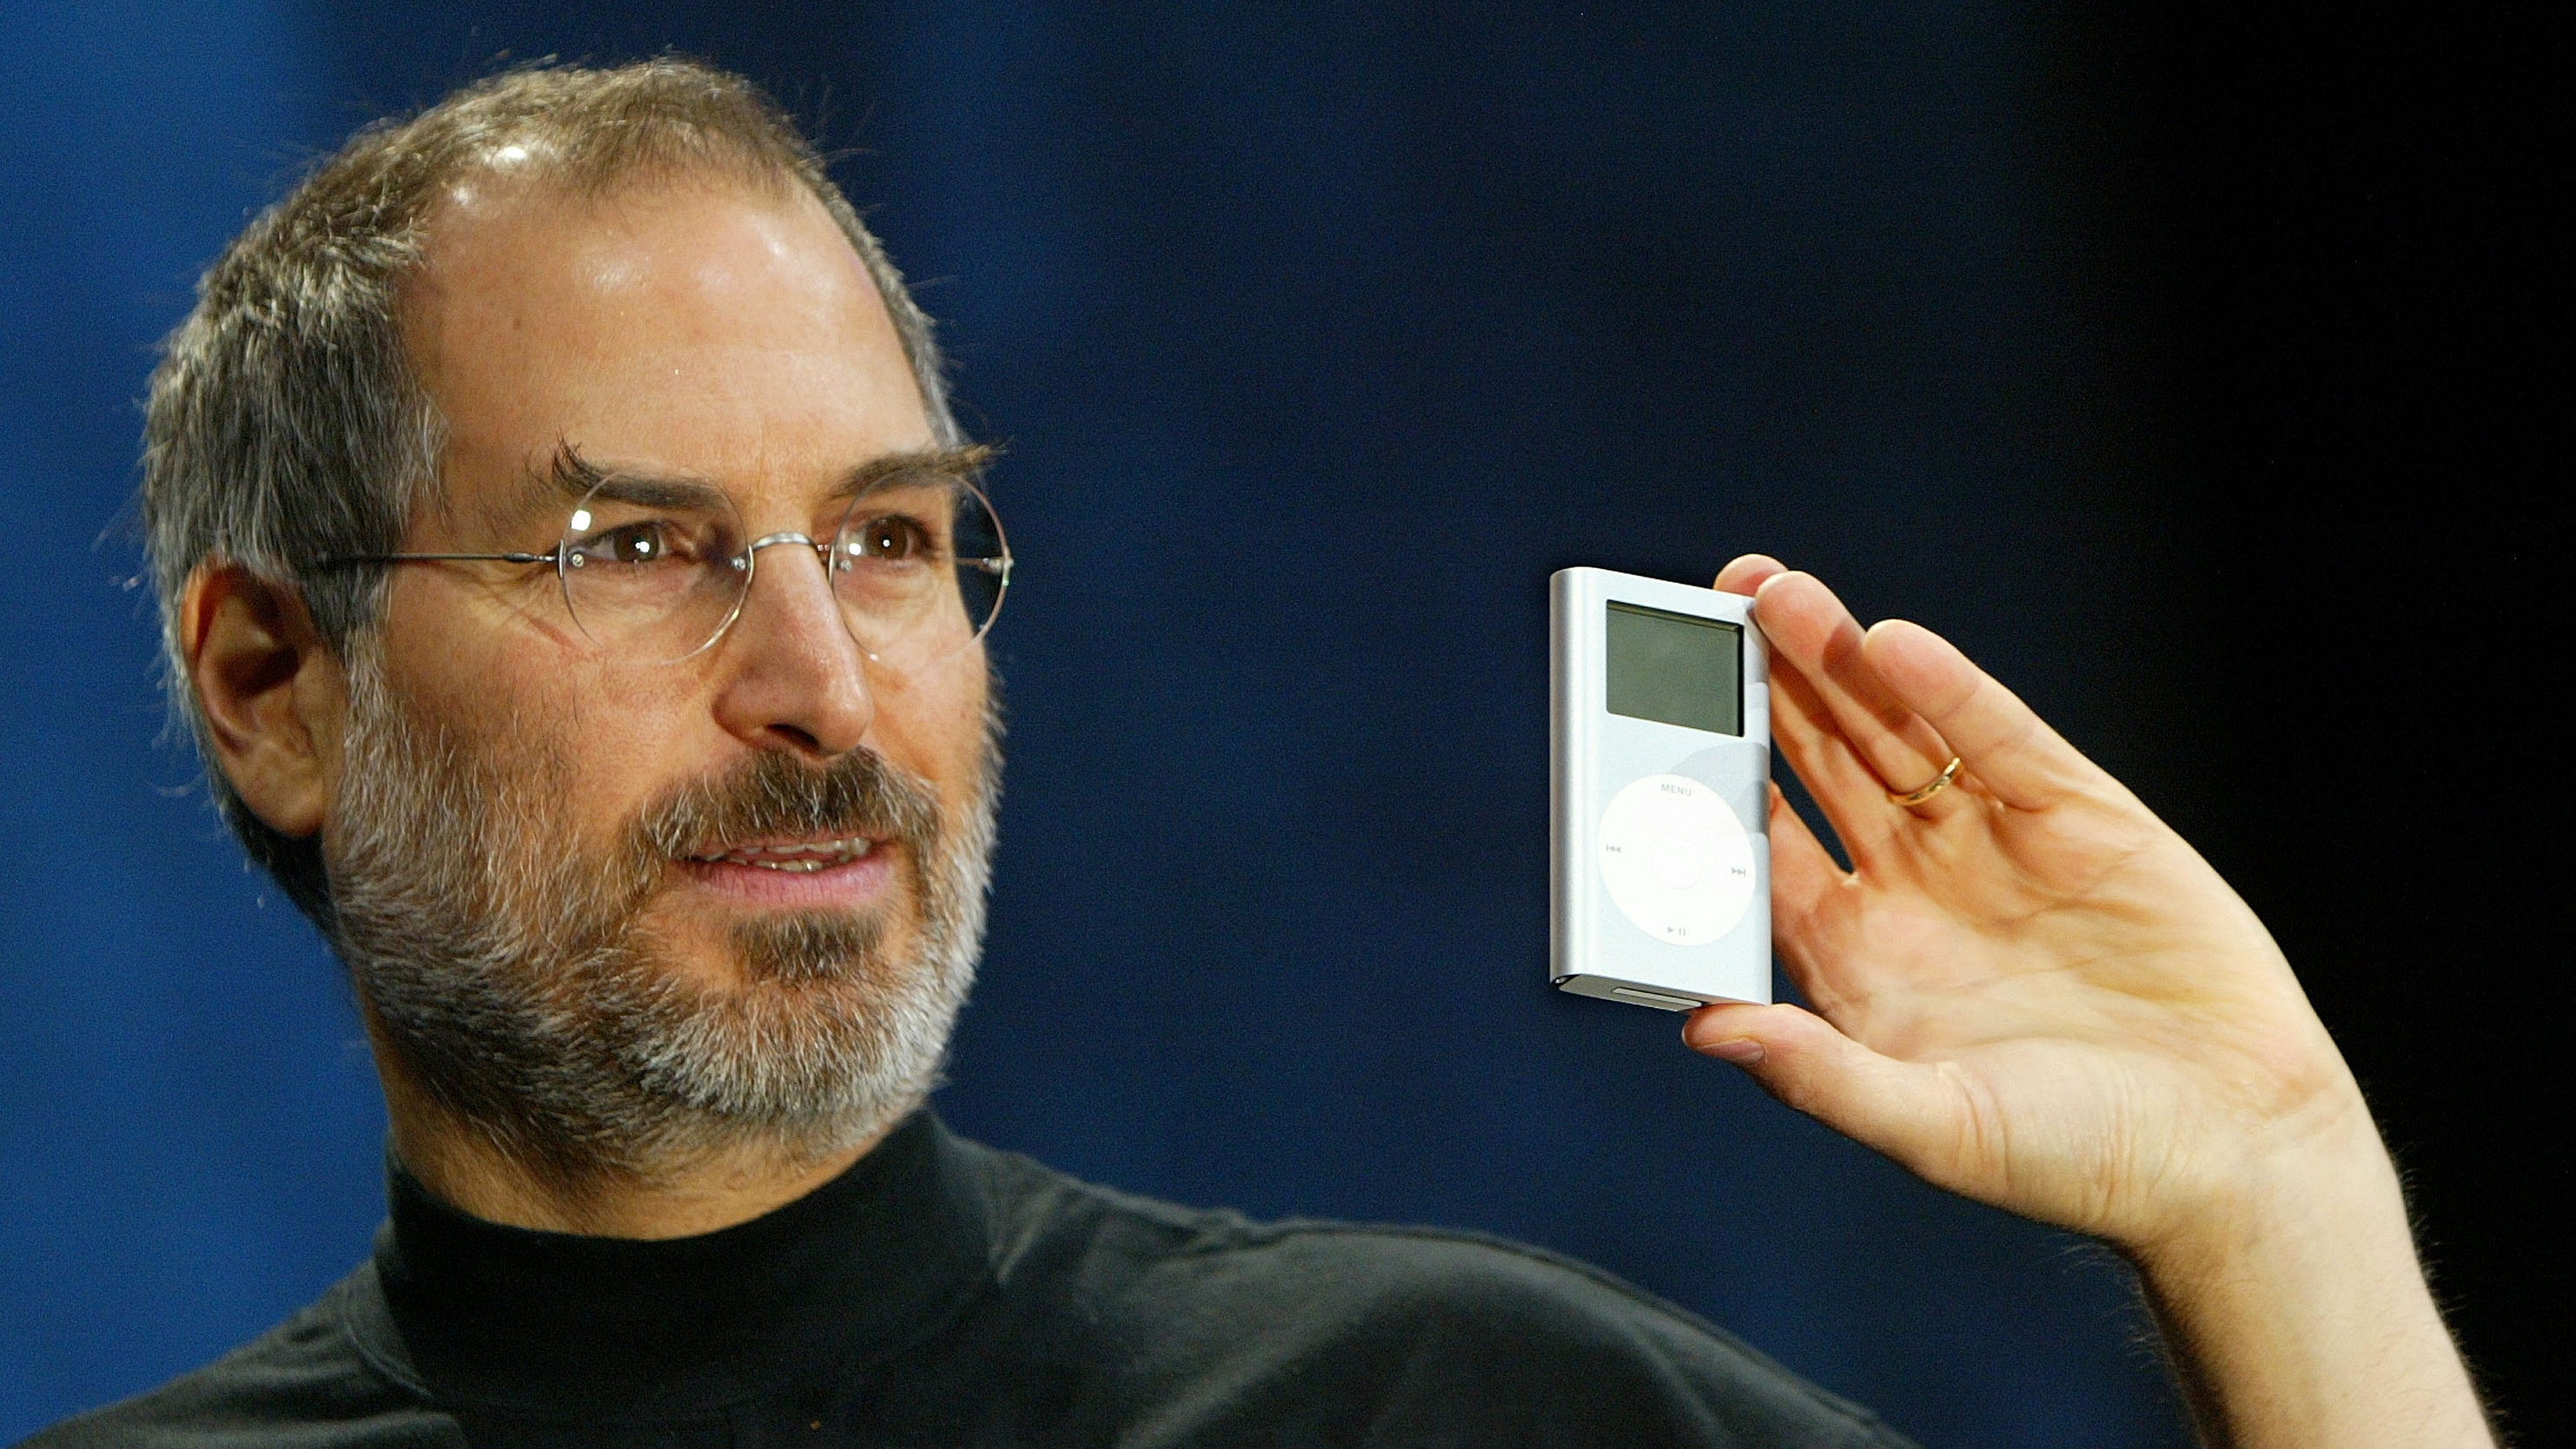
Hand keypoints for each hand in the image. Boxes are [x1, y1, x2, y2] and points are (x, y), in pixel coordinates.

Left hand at [1682, 556, 2365, 1250]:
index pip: (1757, 849)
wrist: (2237, 1150)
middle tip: (1701, 615)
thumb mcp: (1931, 1130)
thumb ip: (1817, 1077)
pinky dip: (1946, 688)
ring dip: (1833, 663)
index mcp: (1853, 957)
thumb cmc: (2077, 1160)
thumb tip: (1704, 1030)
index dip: (1703, 789)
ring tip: (1771, 594)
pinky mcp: (2075, 813)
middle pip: (1815, 765)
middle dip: (1759, 690)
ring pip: (1893, 730)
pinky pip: (1995, 736)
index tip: (1640, 733)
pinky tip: (1892, 645)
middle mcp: (1910, 885)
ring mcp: (1990, 842)